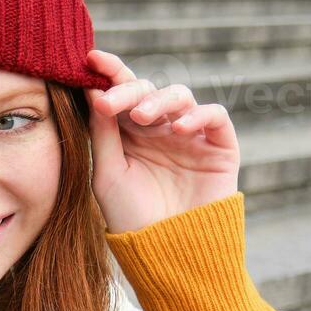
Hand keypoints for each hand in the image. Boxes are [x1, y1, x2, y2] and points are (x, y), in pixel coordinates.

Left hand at [84, 49, 241, 234]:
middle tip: (109, 100)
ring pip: (180, 96)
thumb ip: (102, 133)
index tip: (90, 59)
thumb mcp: (108, 174)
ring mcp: (190, 136)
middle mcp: (160, 129)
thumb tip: (92, 90)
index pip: (121, 94)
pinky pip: (214, 116)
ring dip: (159, 101)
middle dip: (128, 90)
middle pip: (147, 91)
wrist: (167, 251)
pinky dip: (198, 115)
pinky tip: (178, 128)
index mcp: (129, 133)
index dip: (110, 73)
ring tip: (142, 118)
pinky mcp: (219, 147)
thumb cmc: (131, 217)